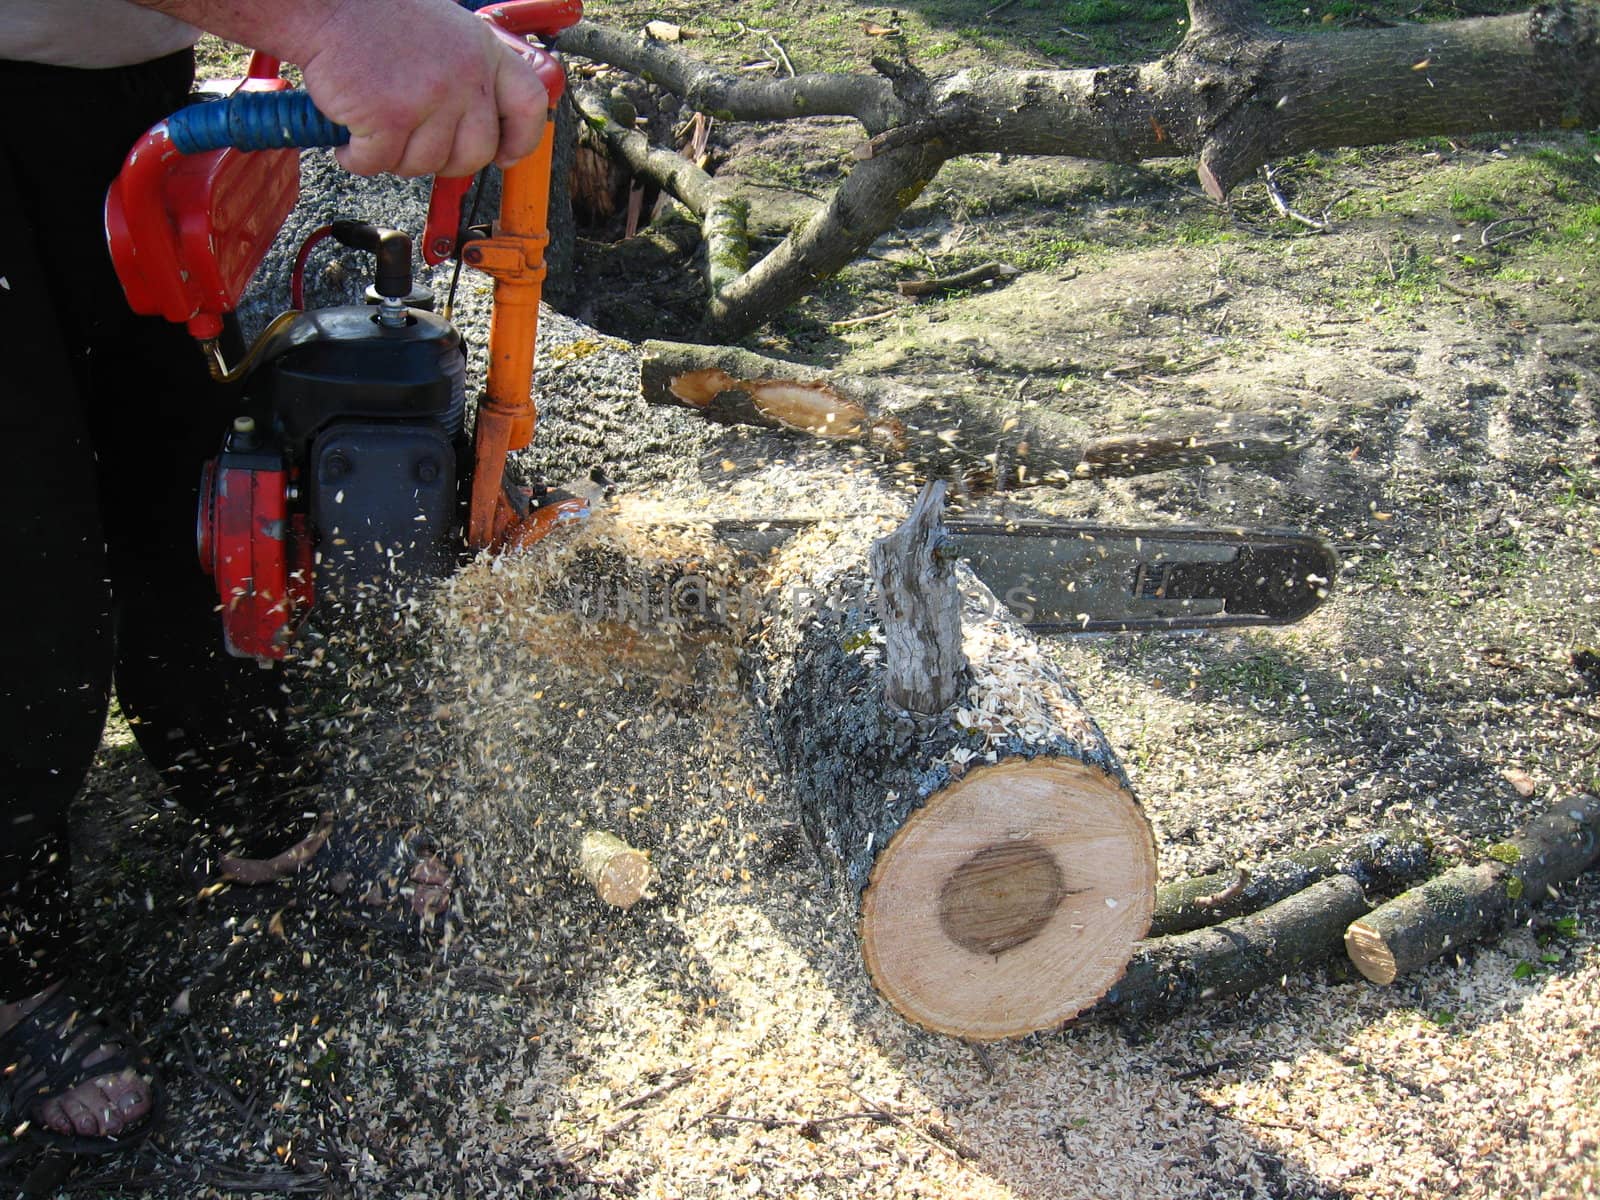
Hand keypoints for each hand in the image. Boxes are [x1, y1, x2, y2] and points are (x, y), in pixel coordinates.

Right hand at [298, 0, 546, 176]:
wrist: (322, 4)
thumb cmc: (374, 16)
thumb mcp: (445, 32)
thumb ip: (468, 73)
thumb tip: (480, 125)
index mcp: (483, 51)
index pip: (529, 105)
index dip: (520, 139)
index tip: (503, 154)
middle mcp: (464, 75)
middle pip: (476, 153)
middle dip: (444, 161)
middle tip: (414, 144)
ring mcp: (430, 97)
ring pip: (427, 164)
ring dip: (396, 157)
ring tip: (376, 129)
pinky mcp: (390, 118)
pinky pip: (381, 163)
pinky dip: (359, 159)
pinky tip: (350, 139)